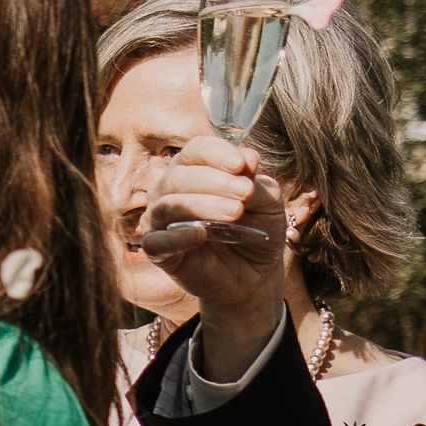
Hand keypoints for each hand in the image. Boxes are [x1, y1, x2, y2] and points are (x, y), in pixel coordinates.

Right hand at [138, 135, 290, 313]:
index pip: (195, 150)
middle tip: (246, 194)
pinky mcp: (157, 250)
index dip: (216, 153)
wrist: (254, 274)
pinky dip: (178, 237)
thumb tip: (248, 156)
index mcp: (195, 171)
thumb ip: (257, 182)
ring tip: (236, 213)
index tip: (242, 165)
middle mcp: (170, 191)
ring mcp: (160, 220)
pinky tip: (201, 236)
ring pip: (169, 204)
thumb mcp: (269, 204)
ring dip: (203, 205)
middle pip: (180, 176)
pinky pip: (157, 240)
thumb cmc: (257, 232)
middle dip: (215, 182)